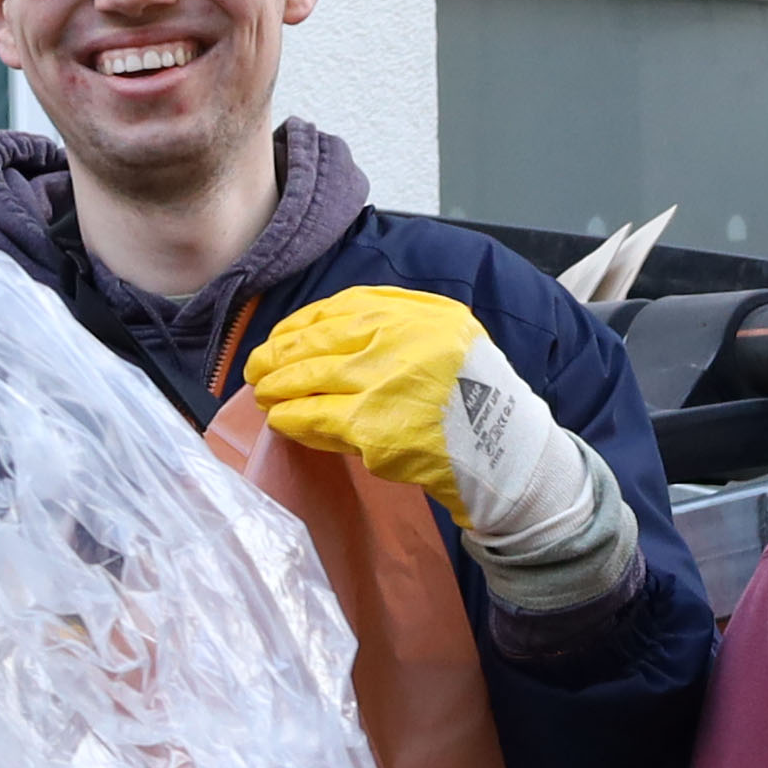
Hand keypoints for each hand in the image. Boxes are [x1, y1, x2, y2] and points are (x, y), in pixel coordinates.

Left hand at [251, 287, 603, 552]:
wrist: (508, 458)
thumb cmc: (478, 401)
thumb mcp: (452, 337)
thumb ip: (401, 322)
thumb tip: (328, 330)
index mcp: (422, 315)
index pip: (341, 308)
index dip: (301, 323)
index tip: (283, 336)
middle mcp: (402, 342)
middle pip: (316, 341)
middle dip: (277, 354)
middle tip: (258, 367)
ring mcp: (384, 386)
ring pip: (307, 379)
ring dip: (277, 387)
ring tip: (264, 393)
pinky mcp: (373, 431)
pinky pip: (314, 419)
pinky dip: (290, 419)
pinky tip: (281, 420)